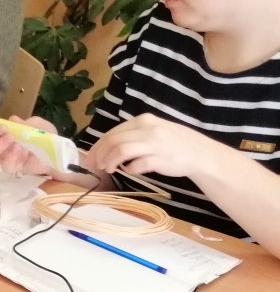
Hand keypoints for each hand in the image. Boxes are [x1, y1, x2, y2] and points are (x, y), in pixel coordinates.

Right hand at [0, 115, 76, 181]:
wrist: (59, 152)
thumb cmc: (46, 138)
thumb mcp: (38, 125)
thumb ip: (26, 122)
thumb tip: (12, 119)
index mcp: (4, 138)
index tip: (4, 127)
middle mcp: (2, 151)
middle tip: (10, 136)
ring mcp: (7, 162)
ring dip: (4, 151)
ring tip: (18, 146)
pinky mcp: (15, 171)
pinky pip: (7, 167)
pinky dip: (13, 159)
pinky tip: (23, 153)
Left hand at [83, 113, 223, 179]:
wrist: (201, 154)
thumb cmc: (174, 144)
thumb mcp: (153, 131)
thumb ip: (132, 135)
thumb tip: (105, 147)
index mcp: (144, 120)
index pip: (113, 132)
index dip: (98, 146)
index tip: (90, 157)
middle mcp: (148, 129)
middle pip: (113, 141)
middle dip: (99, 155)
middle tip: (94, 166)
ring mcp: (154, 144)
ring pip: (121, 151)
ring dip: (110, 162)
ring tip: (108, 169)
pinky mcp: (160, 159)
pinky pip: (136, 165)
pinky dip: (129, 169)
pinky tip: (129, 171)